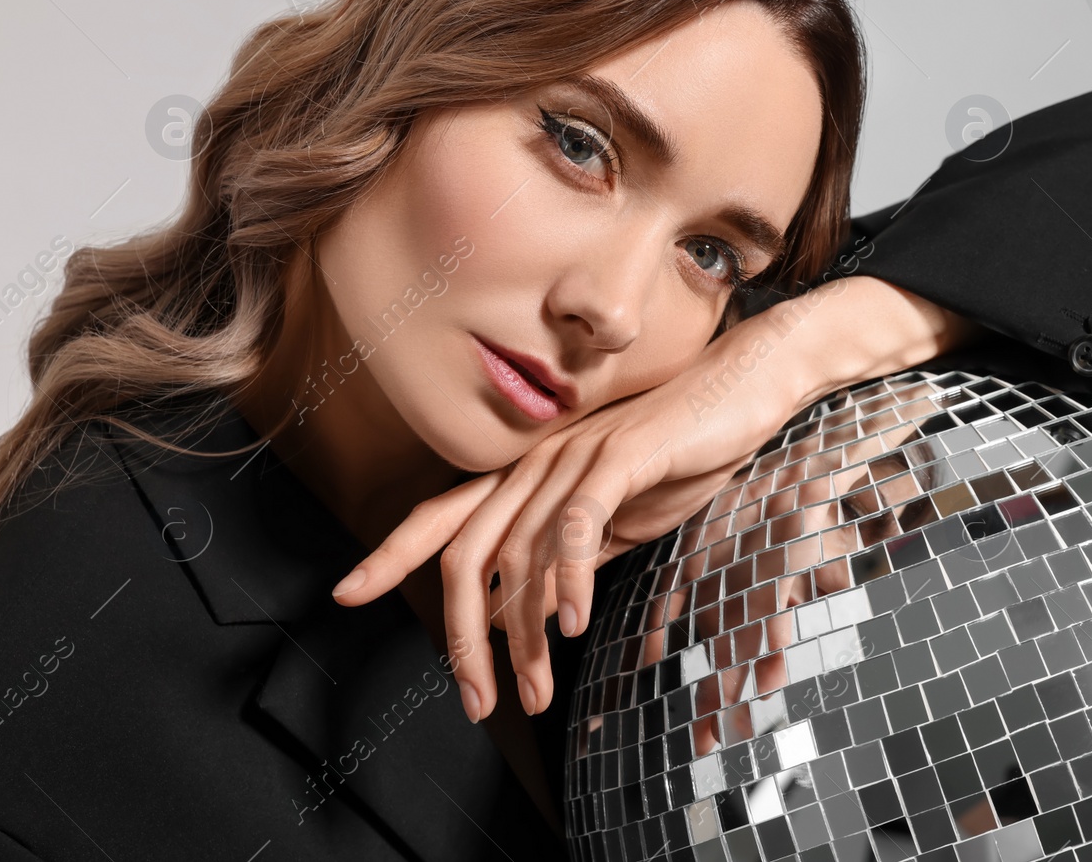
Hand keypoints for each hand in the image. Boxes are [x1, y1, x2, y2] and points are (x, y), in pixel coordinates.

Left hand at [330, 275, 980, 721]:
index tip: (346, 593)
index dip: (392, 552)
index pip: (443, 516)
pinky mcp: (620, 456)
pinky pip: (577, 524)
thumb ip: (571, 557)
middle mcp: (537, 461)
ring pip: (521, 555)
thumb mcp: (617, 520)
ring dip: (523, 635)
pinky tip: (574, 624)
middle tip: (477, 702)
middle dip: (461, 637)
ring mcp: (575, 456)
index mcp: (530, 475)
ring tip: (532, 691)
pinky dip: (567, 578)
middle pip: (467, 551)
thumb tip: (534, 612)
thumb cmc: (683, 453)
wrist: (745, 388)